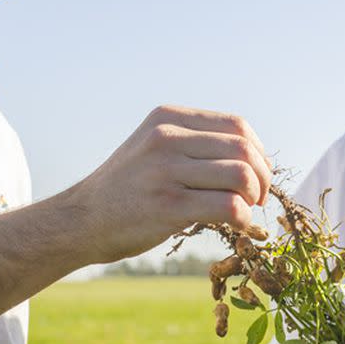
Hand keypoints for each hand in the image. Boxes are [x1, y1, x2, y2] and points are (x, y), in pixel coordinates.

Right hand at [73, 105, 271, 262]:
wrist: (81, 220)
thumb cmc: (128, 189)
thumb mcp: (155, 148)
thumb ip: (196, 143)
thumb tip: (255, 158)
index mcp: (167, 118)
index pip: (238, 126)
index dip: (259, 154)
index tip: (258, 177)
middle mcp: (166, 138)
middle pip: (244, 150)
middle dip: (263, 177)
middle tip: (259, 198)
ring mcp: (165, 170)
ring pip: (241, 176)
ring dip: (253, 198)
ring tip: (244, 210)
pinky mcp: (167, 205)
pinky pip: (229, 206)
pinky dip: (243, 219)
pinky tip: (235, 226)